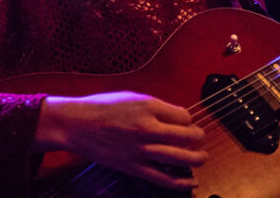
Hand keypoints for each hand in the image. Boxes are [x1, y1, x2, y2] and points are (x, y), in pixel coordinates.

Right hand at [34, 91, 206, 189]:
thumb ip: (157, 107)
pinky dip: (181, 182)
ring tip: (202, 158)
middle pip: (187, 136)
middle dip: (198, 137)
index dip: (189, 120)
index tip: (186, 122)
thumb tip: (178, 117)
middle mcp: (147, 128)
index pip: (184, 116)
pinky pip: (163, 178)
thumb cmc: (103, 108)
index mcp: (148, 107)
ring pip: (180, 158)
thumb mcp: (133, 97)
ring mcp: (141, 150)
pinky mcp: (133, 167)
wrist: (77, 124)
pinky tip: (192, 182)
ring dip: (197, 159)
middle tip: (199, 138)